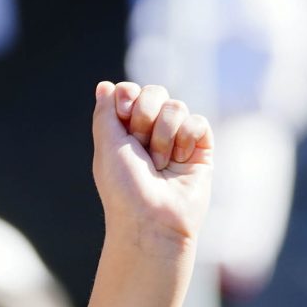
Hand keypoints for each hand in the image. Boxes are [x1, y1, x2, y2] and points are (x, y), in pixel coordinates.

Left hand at [92, 82, 212, 249]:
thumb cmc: (124, 188)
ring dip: (164, 135)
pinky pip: (198, 122)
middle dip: (146, 116)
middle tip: (141, 147)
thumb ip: (105, 112)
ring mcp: (176, 142)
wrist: (152, 220)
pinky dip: (187, 140)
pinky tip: (179, 162)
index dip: (128, 97)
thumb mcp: (106, 145)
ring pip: (177, 107)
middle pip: (155, 92)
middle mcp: (150, 135)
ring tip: (159, 164)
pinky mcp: (200, 150)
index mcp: (124, 134)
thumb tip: (105, 86)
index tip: (124, 116)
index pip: (130, 91)